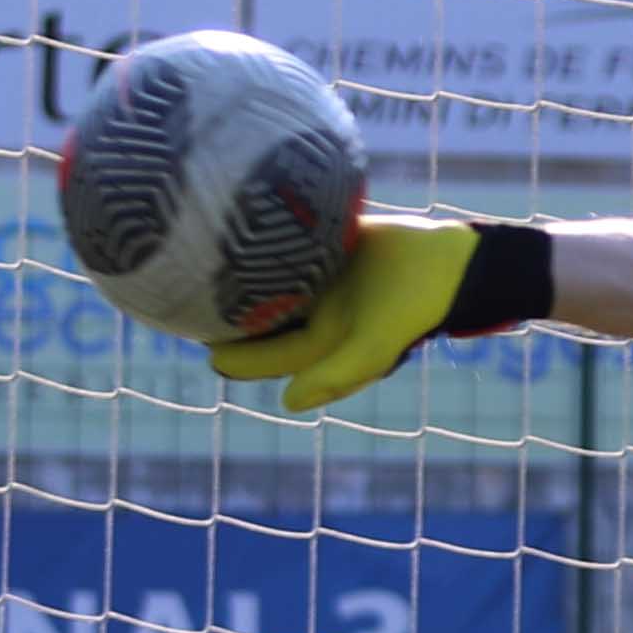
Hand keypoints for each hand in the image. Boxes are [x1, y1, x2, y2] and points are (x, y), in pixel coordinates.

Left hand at [209, 216, 474, 413]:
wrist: (450, 261)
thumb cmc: (415, 307)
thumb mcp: (378, 344)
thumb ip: (338, 376)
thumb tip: (289, 403)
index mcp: (321, 340)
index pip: (268, 354)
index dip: (236, 356)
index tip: (205, 351)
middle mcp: (314, 313)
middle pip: (259, 321)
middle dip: (225, 319)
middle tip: (182, 307)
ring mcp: (317, 280)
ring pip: (267, 284)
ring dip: (237, 281)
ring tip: (195, 269)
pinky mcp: (324, 246)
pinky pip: (286, 249)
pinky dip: (263, 245)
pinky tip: (233, 229)